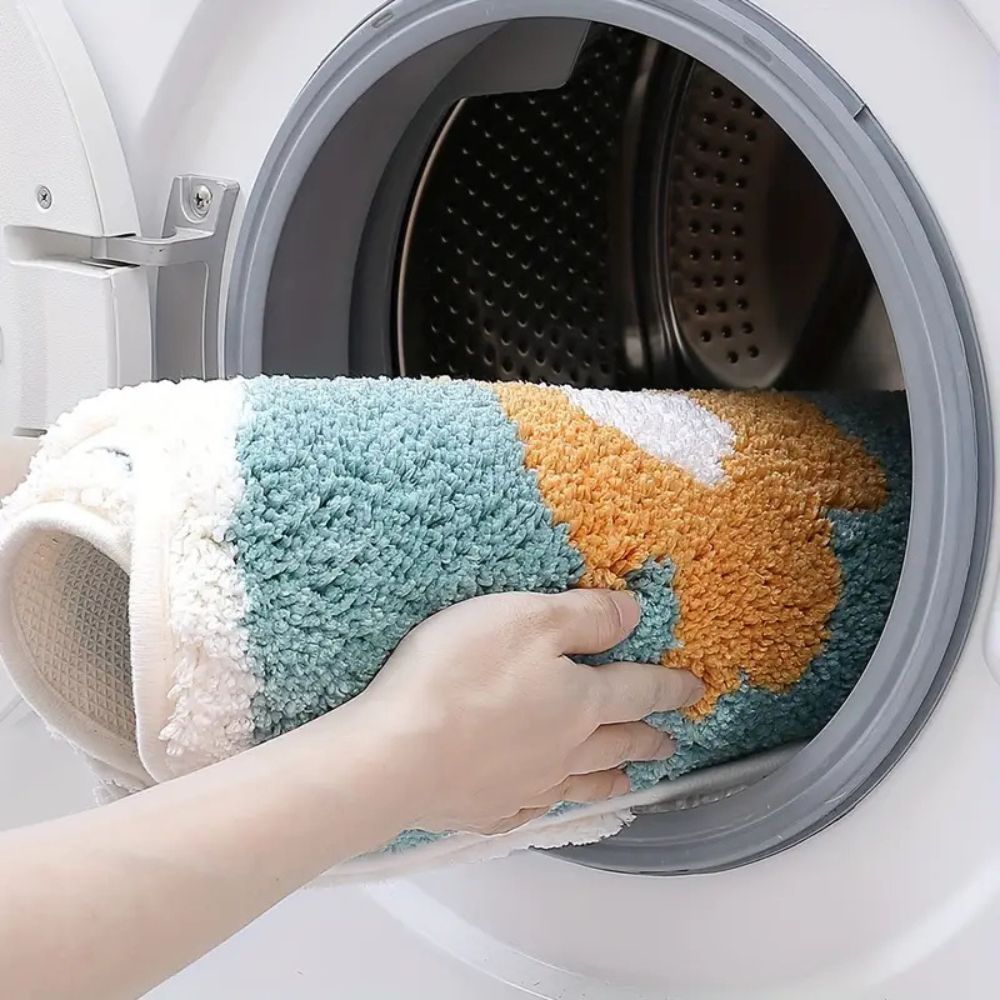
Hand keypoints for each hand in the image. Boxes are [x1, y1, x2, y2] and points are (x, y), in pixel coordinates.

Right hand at [353, 590, 703, 835]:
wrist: (398, 755)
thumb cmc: (461, 674)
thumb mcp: (528, 618)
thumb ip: (586, 615)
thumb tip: (636, 614)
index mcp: (580, 701)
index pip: (637, 690)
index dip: (668, 686)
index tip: (693, 689)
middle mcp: (564, 749)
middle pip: (617, 741)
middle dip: (647, 737)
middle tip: (669, 741)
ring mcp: (527, 785)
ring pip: (584, 781)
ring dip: (611, 776)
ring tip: (629, 778)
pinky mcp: (487, 809)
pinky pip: (534, 809)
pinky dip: (552, 804)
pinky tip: (547, 802)